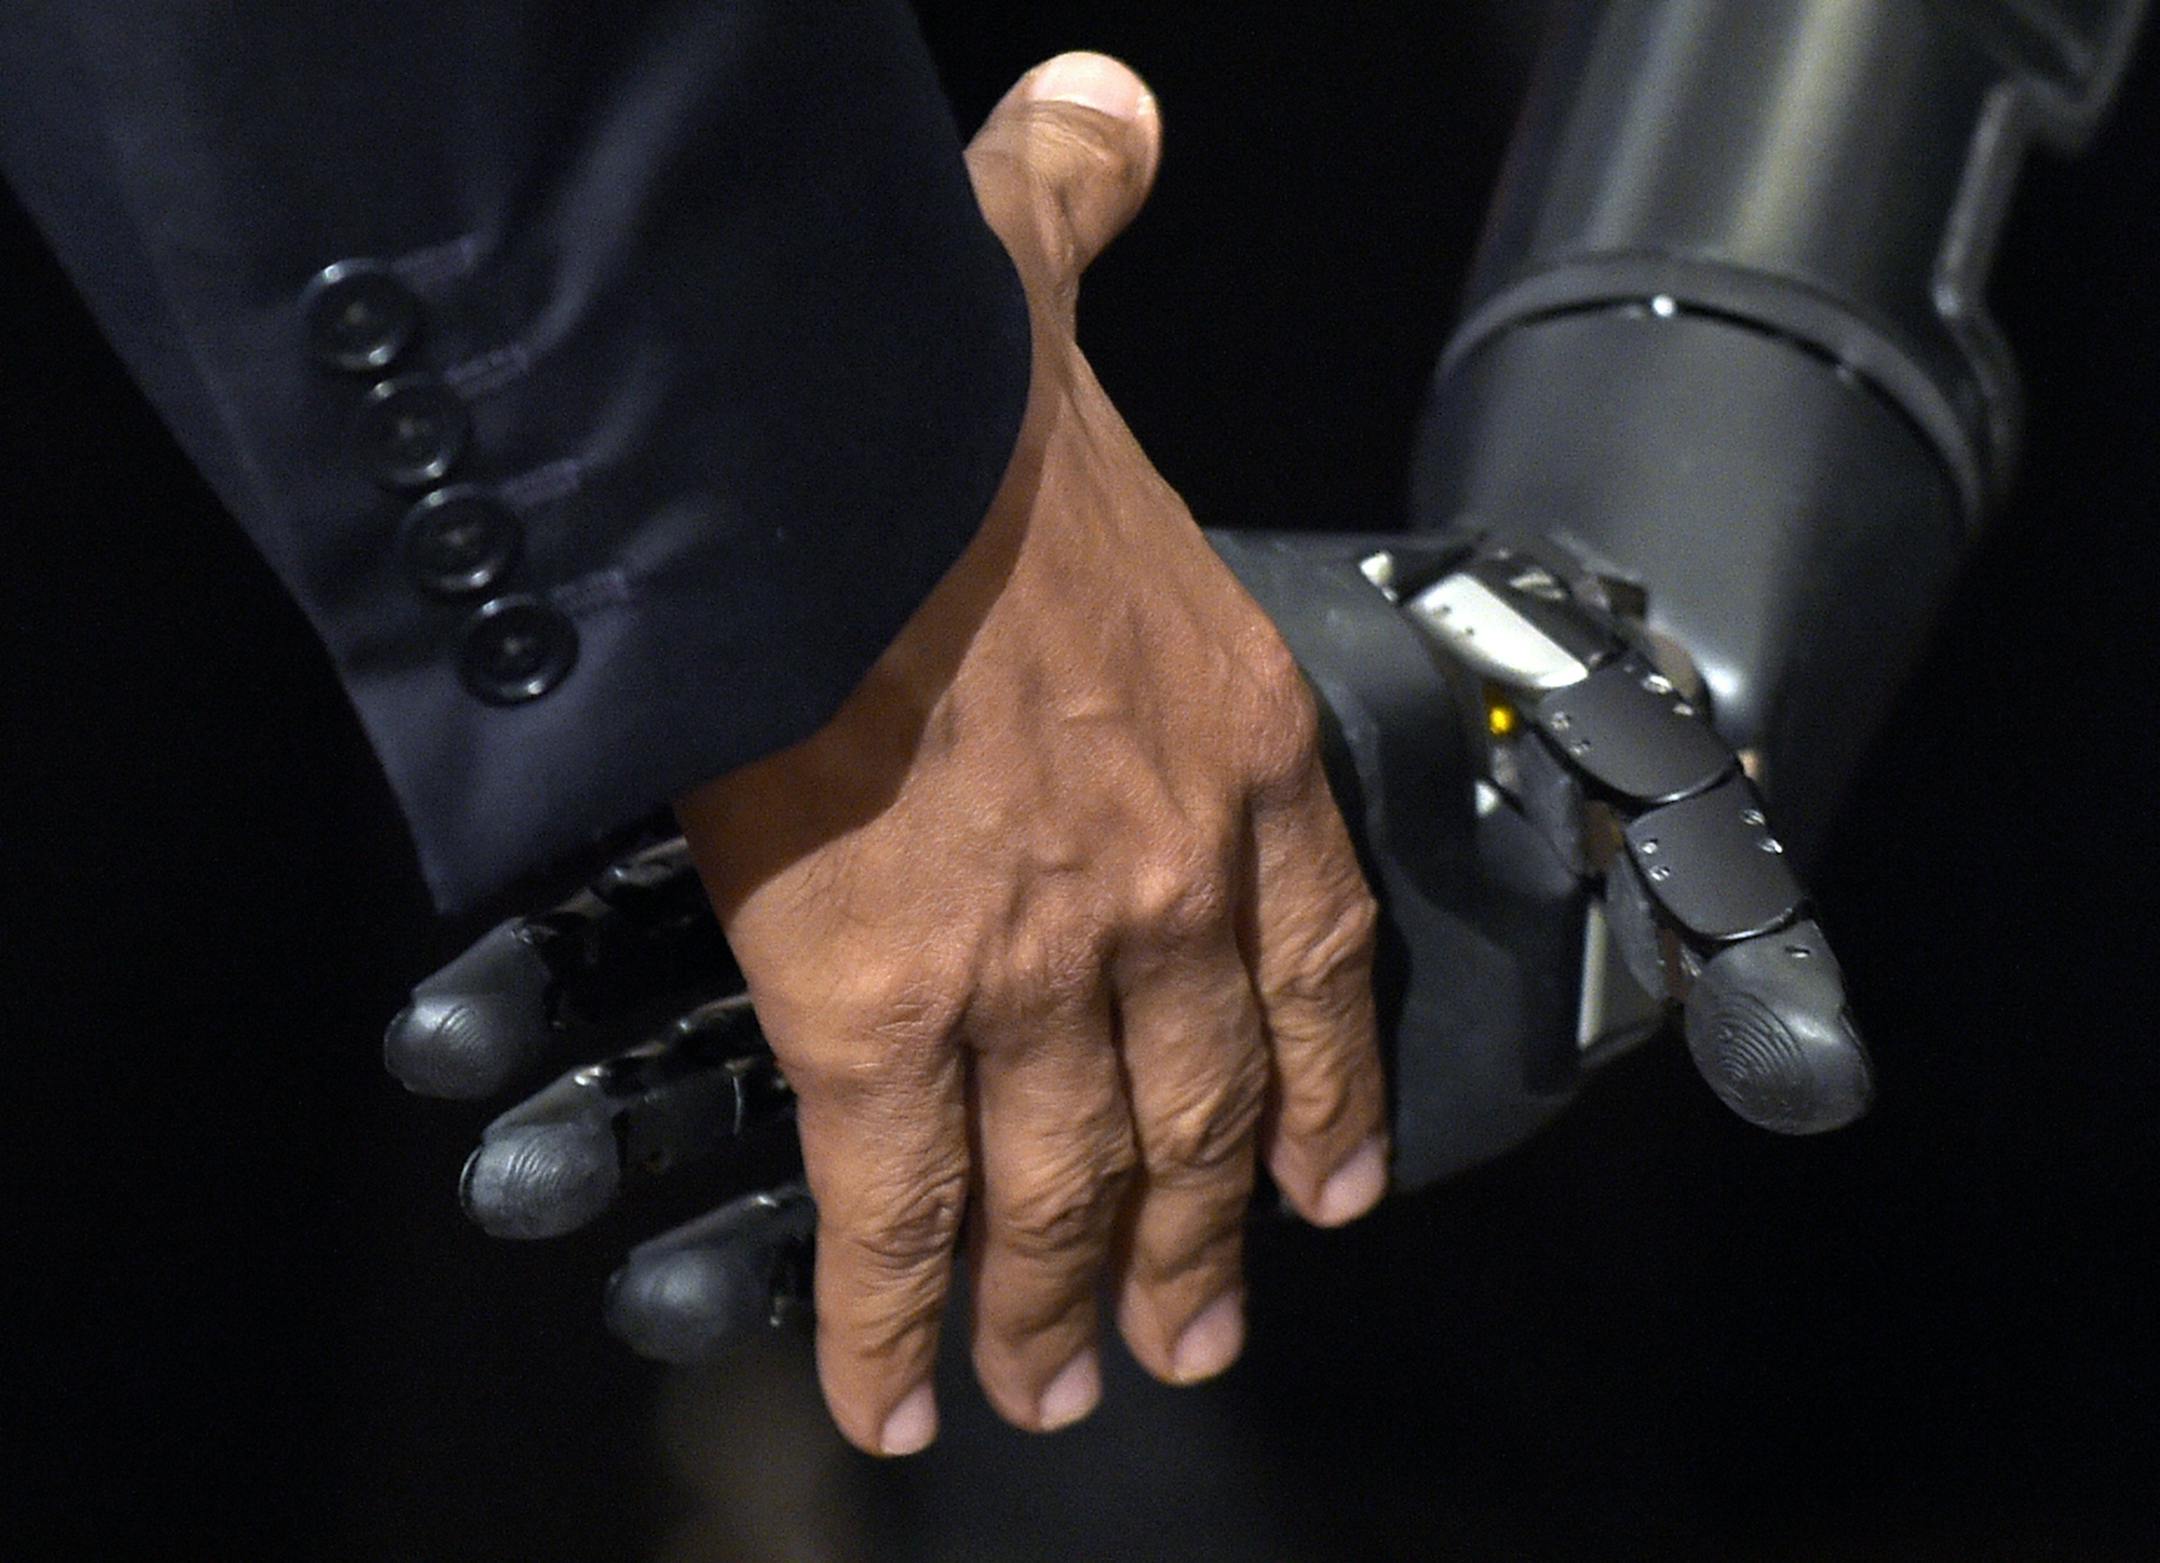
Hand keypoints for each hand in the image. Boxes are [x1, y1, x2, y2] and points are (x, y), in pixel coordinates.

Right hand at [672, 53, 1387, 1455]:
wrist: (838, 472)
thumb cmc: (933, 399)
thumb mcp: (1049, 304)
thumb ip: (1085, 217)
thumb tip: (1099, 116)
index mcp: (1226, 747)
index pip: (1314, 965)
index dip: (1321, 1093)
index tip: (1324, 1183)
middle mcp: (1166, 887)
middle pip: (1197, 1113)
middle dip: (1192, 1240)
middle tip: (1186, 1334)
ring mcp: (1043, 973)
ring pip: (1071, 1192)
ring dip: (1062, 1304)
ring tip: (1056, 1385)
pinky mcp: (889, 1025)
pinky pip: (903, 1217)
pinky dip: (896, 1322)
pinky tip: (894, 1397)